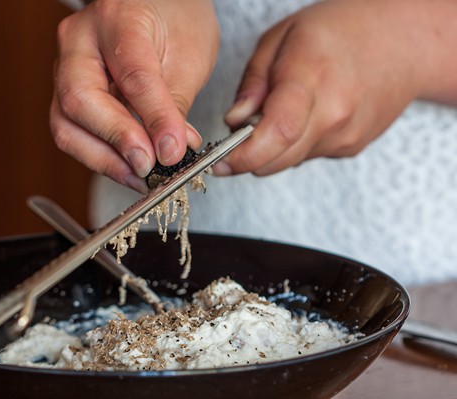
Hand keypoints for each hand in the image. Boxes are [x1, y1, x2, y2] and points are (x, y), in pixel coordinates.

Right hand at [50, 0, 218, 191]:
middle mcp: (79, 40)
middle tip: (149, 168)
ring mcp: (66, 66)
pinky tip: (129, 168)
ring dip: (103, 159)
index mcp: (118, 19)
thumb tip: (169, 152)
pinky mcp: (66, 91)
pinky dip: (101, 155)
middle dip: (115, 142)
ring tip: (141, 177)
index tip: (172, 152)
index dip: (153, 120)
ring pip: (65, 124)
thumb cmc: (174, 18)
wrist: (155, 4)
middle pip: (79, 101)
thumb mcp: (190, 53)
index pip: (132, 76)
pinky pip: (73, 130)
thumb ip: (174, 104)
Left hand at [217, 0, 456, 176]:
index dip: (242, 156)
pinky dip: (295, 144)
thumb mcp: (282, 37)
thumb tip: (233, 121)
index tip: (219, 161)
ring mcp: (346, 135)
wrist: (403, 42)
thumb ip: (253, 82)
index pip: (274, 133)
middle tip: (233, 143)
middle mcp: (334, 114)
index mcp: (311, 78)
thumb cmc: (340, 30)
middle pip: (277, 159)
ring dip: (271, 149)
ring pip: (289, 161)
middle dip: (247, 159)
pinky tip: (306, 116)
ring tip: (279, 112)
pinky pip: (307, 156)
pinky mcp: (351, 147)